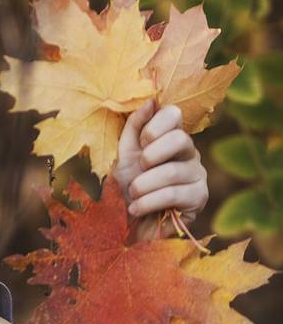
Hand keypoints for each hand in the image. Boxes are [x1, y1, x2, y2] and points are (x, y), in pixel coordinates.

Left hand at [113, 98, 207, 241]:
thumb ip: (135, 126)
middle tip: (139, 168)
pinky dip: (149, 201)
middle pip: (181, 139)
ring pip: (173, 171)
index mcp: (170, 137)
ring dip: (143, 184)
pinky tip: (136, 208)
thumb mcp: (124, 154)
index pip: (174, 114)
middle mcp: (189, 153)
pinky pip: (174, 194)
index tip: (141, 142)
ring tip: (132, 194)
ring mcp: (198, 175)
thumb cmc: (128, 186)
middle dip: (152, 155)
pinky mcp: (199, 198)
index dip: (155, 125)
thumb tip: (150, 100)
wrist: (131, 223)